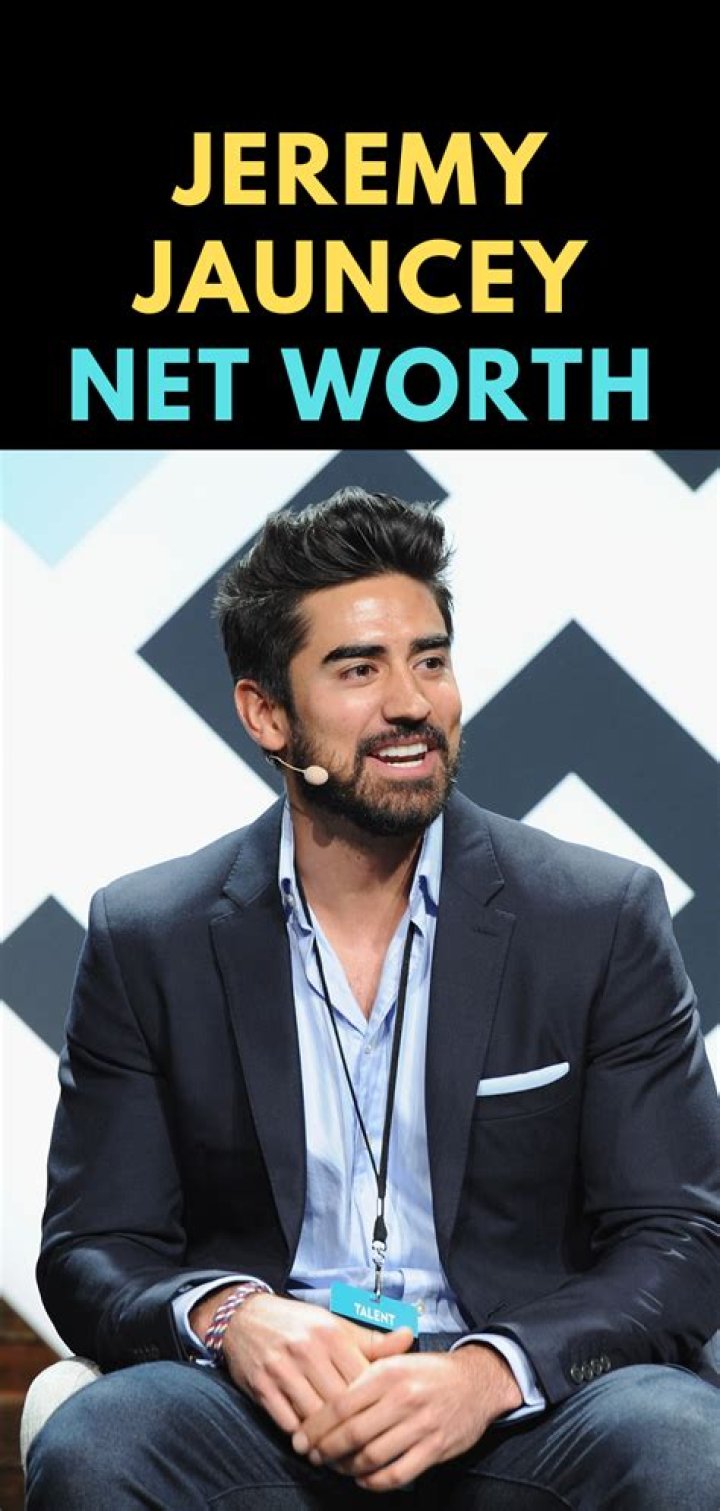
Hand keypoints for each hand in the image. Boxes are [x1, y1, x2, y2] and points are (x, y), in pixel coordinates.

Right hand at [222, 1293, 413, 1435]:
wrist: (246, 1317)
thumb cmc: (299, 1324)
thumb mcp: (335, 1325)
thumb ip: (371, 1340)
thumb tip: (409, 1337)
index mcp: (331, 1333)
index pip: (362, 1379)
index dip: (374, 1404)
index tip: (381, 1421)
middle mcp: (307, 1349)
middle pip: (340, 1402)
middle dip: (352, 1426)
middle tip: (362, 1445)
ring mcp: (282, 1368)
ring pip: (314, 1416)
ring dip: (327, 1438)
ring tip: (339, 1451)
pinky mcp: (261, 1386)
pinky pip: (287, 1422)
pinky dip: (301, 1436)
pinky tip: (311, 1442)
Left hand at [293, 1341, 522, 1491]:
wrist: (476, 1381)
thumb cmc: (427, 1372)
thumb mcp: (394, 1362)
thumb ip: (362, 1379)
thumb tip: (323, 1402)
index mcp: (387, 1372)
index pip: (340, 1404)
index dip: (315, 1426)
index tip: (300, 1438)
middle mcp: (403, 1397)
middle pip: (351, 1433)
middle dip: (325, 1450)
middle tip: (312, 1457)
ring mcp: (420, 1425)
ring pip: (371, 1456)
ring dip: (347, 1468)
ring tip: (337, 1467)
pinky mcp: (435, 1448)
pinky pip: (396, 1473)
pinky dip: (375, 1482)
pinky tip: (364, 1479)